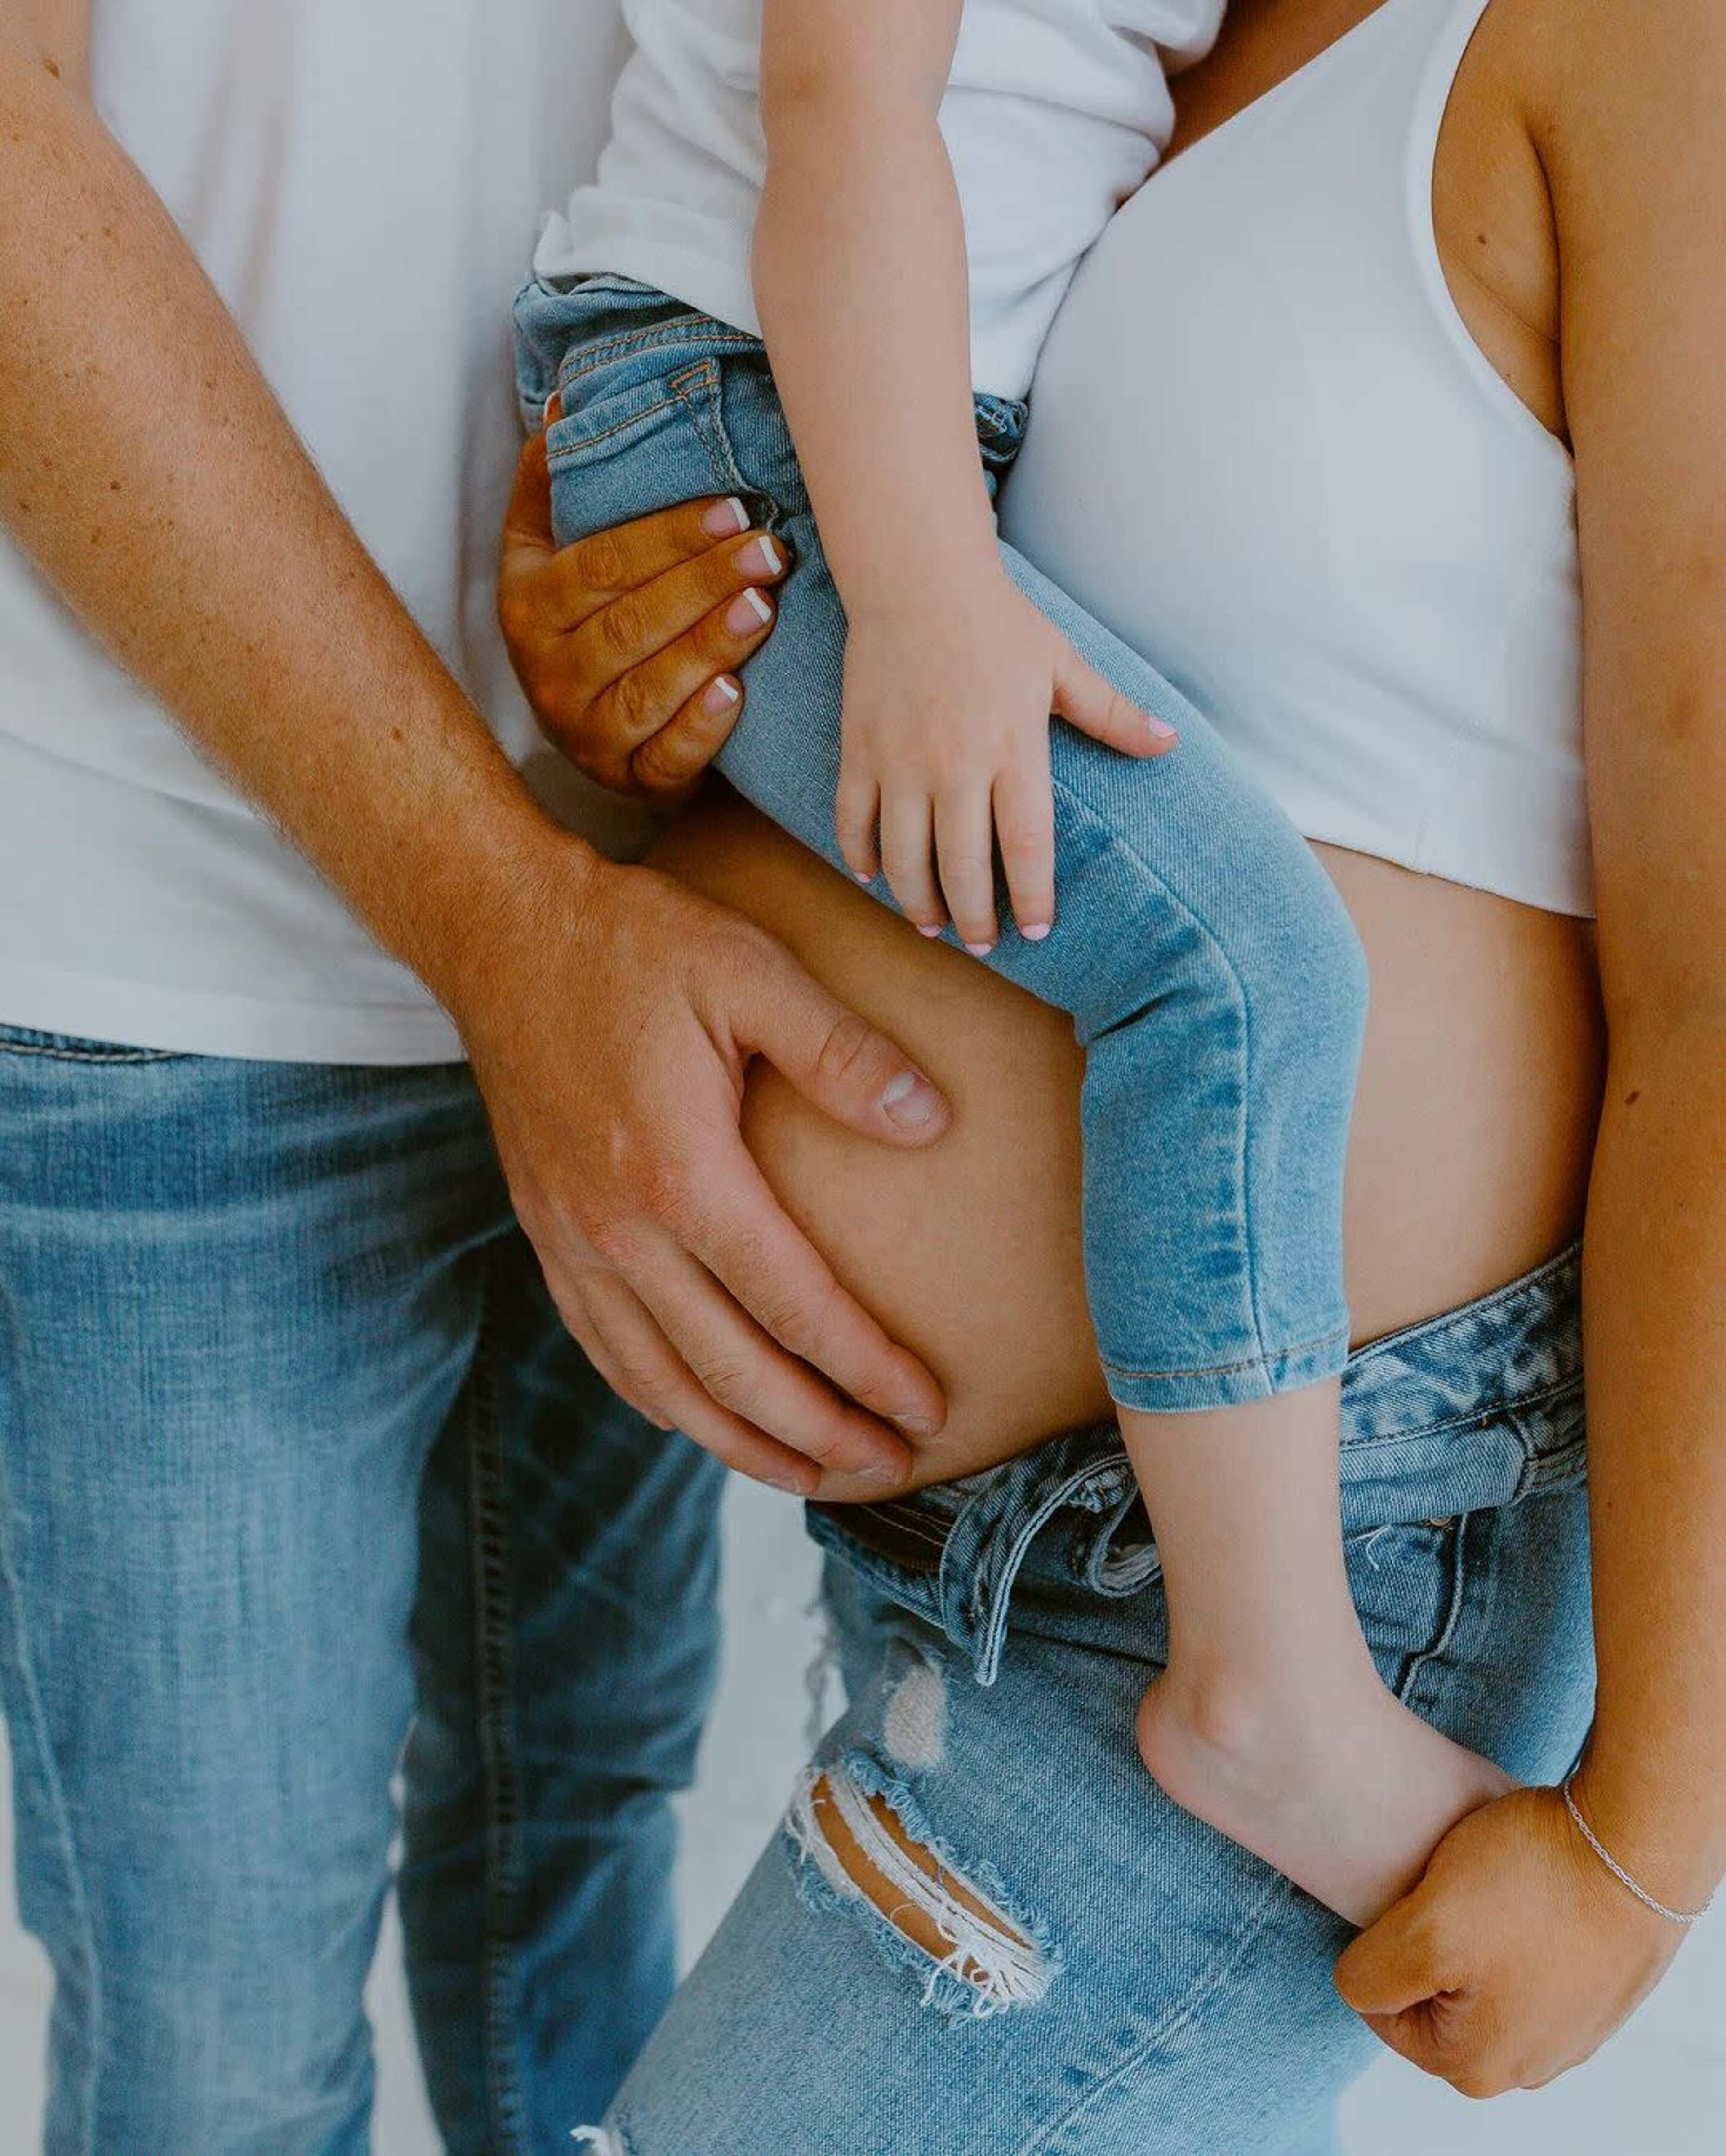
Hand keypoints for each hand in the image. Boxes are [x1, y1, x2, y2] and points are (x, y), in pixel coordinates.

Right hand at [450, 838, 951, 1492]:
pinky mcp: (546, 1233)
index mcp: (683, 1176)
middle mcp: (621, 1231)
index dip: (868, 1369)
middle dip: (819, 1432)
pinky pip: (605, 1349)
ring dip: (741, 1443)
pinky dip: (660, 1401)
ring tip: (811, 1475)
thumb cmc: (633, 944)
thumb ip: (844, 1051)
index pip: (796, 1308)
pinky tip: (699, 1420)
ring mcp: (574, 1241)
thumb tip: (934, 1121)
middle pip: (734, 1372)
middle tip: (892, 1464)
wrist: (500, 932)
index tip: (927, 1407)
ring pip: (664, 1383)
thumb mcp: (751, 970)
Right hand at [497, 408, 789, 805]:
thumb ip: (551, 481)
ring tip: (763, 608)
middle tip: (769, 551)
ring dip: (709, 646)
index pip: (599, 565)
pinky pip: (666, 758)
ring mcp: (587, 735)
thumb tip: (564, 401)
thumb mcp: (546, 551)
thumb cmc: (583, 622)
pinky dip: (702, 727)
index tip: (731, 507)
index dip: (666, 537)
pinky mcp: (630, 780)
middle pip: (629, 624)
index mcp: (529, 607)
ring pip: (649, 689)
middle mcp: (549, 674)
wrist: (594, 729)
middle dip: (703, 583)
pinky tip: (737, 692)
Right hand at [835, 565, 1175, 950]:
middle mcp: (955, 765)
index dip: (1031, 898)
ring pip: (903, 858)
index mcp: (1013, 749)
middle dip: (974, 919)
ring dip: (917, 904)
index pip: (1026, 847)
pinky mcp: (859, 751)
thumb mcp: (1064, 665)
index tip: (1036, 931)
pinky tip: (877, 878)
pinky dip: (862, 858)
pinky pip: (854, 822)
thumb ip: (1112, 714)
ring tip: (933, 927)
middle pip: (961, 869)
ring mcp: (900, 761)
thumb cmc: (998, 622)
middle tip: (984, 945)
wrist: (916, 577)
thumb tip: (1170, 742)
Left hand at [1334, 1784, 1687, 2098]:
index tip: (1418, 1904)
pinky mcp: (1593, 1987)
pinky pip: (1526, 1957)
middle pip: (1432, 1995)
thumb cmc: (1529, 1884)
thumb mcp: (1424, 1931)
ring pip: (1478, 1973)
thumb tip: (1358, 1990)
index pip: (1381, 2006)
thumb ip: (1370, 1976)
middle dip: (1431, 1942)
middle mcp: (1527, 2063)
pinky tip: (1528, 1887)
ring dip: (1474, 1929)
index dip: (1385, 1945)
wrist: (1634, 1846)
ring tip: (1494, 1885)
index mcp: (1476, 2066)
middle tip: (1452, 1890)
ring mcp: (1566, 2028)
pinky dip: (1517, 1920)